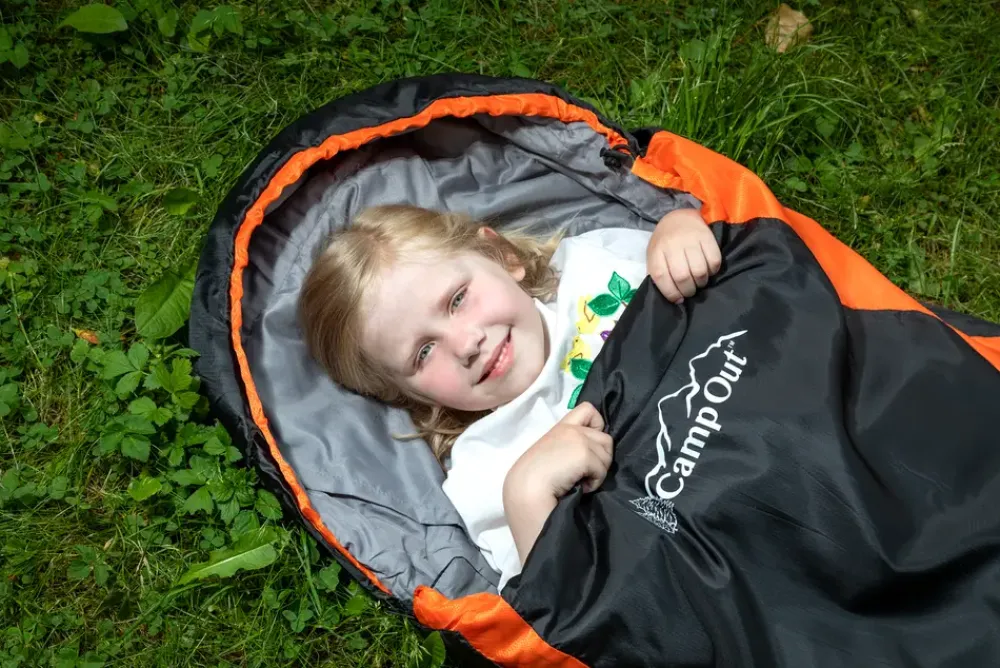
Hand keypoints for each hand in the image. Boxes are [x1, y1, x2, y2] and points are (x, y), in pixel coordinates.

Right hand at [502, 402, 613, 561]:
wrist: (528, 487)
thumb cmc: (534, 475)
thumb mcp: (552, 450)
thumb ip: (569, 444)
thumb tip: (590, 454)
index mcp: (562, 426)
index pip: (588, 409)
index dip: (597, 425)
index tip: (589, 445)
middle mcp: (572, 429)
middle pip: (606, 439)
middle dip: (601, 457)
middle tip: (585, 471)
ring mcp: (579, 440)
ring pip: (607, 456)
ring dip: (598, 471)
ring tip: (580, 480)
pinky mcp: (585, 455)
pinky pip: (602, 471)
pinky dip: (594, 483)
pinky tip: (579, 487)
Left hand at [647, 208, 721, 302]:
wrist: (680, 217)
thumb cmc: (666, 242)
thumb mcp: (656, 255)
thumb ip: (660, 273)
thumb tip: (673, 298)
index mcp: (656, 251)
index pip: (661, 276)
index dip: (671, 293)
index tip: (678, 299)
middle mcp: (672, 244)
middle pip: (682, 276)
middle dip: (688, 290)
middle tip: (690, 291)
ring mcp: (690, 239)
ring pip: (699, 271)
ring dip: (701, 282)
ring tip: (700, 282)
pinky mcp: (707, 236)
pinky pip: (714, 260)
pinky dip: (713, 271)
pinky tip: (709, 271)